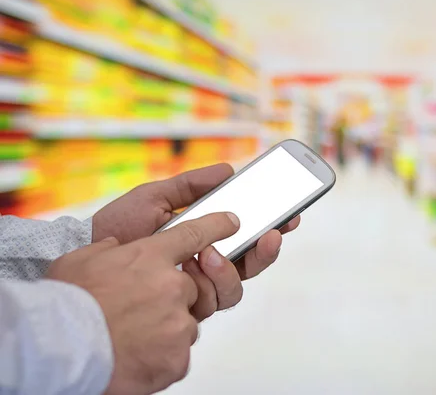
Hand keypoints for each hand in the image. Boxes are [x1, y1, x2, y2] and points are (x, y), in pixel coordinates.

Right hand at [46, 213, 242, 394]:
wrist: (58, 348)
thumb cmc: (66, 305)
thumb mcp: (80, 260)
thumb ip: (107, 249)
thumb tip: (114, 246)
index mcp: (151, 256)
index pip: (195, 234)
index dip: (217, 226)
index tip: (231, 223)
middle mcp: (173, 286)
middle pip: (195, 286)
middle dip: (177, 296)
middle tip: (147, 307)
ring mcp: (178, 322)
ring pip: (187, 322)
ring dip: (166, 328)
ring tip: (134, 334)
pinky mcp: (178, 357)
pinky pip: (180, 353)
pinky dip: (161, 356)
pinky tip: (137, 354)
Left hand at [92, 163, 300, 280]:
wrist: (87, 254)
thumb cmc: (120, 225)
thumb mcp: (157, 196)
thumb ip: (192, 185)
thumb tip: (230, 169)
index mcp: (205, 238)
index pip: (246, 236)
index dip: (272, 226)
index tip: (291, 213)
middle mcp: (206, 266)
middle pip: (251, 264)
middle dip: (268, 250)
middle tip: (274, 233)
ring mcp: (195, 288)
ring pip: (237, 286)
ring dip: (235, 267)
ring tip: (214, 251)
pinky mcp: (182, 306)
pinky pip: (214, 300)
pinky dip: (213, 281)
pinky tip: (200, 263)